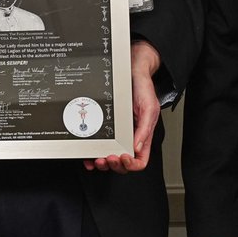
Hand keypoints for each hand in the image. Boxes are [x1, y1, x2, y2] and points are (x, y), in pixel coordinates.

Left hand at [86, 42, 159, 172]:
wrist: (131, 71)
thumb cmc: (143, 89)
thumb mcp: (149, 108)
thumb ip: (145, 129)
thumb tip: (137, 148)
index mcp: (142, 136)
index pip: (140, 160)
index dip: (131, 164)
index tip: (123, 157)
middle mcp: (129, 137)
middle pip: (123, 162)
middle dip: (114, 164)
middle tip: (107, 158)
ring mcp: (117, 134)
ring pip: (110, 157)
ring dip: (103, 162)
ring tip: (97, 159)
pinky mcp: (106, 128)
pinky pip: (99, 145)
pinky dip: (92, 153)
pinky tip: (88, 155)